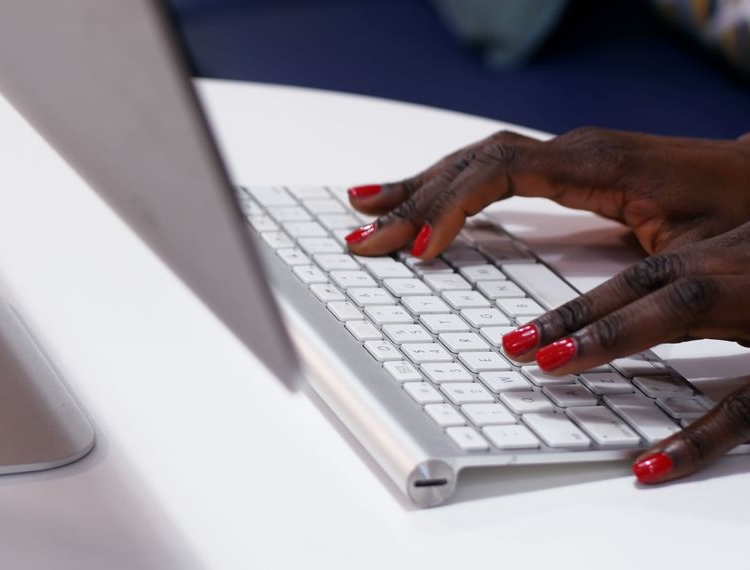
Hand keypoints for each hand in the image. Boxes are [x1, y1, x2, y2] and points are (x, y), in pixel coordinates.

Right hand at [344, 128, 749, 258]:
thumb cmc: (743, 212)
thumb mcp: (693, 254)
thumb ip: (627, 283)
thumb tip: (556, 334)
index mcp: (596, 163)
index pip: (497, 170)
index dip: (449, 206)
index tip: (418, 247)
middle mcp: (573, 151)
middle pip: (471, 164)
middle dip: (412, 201)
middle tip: (362, 237)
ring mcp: (567, 156)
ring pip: (474, 162)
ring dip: (418, 187)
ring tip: (365, 207)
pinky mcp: (568, 170)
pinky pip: (491, 172)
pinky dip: (448, 186)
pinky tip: (422, 200)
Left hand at [494, 221, 749, 482]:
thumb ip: (714, 303)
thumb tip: (651, 328)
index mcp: (734, 257)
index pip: (647, 278)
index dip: (581, 308)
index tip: (520, 338)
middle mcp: (745, 271)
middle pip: (652, 283)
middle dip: (579, 314)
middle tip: (514, 347)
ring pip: (686, 308)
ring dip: (614, 334)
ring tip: (551, 364)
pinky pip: (749, 404)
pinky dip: (700, 436)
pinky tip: (652, 465)